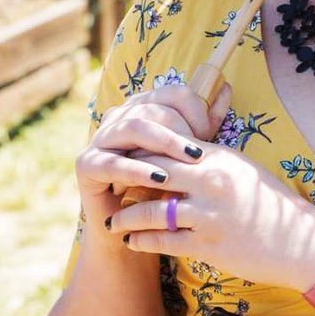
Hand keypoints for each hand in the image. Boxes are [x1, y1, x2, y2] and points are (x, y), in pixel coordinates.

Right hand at [75, 82, 232, 241]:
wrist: (134, 226)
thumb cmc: (163, 186)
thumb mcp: (187, 154)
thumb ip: (206, 123)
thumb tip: (227, 89)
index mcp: (142, 107)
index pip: (172, 93)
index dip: (195, 110)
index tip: (210, 134)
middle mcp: (119, 117)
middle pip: (154, 108)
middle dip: (181, 129)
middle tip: (199, 152)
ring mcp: (100, 139)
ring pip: (134, 127)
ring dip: (165, 142)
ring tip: (189, 157)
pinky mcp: (87, 165)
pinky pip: (113, 163)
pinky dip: (139, 170)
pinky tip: (160, 179)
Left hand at [103, 142, 314, 292]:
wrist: (300, 243)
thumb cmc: (272, 206)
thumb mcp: (245, 172)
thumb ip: (213, 161)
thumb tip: (183, 154)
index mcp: (220, 159)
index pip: (168, 147)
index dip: (140, 151)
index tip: (122, 158)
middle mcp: (211, 182)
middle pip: (152, 172)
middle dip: (125, 179)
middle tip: (108, 186)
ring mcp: (208, 214)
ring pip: (150, 210)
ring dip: (126, 217)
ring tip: (112, 222)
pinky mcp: (207, 244)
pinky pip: (162, 240)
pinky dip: (141, 240)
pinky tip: (131, 241)